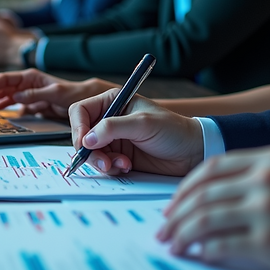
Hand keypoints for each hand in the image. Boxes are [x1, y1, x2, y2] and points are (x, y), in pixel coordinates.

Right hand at [0, 69, 115, 119]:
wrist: (85, 101)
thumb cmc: (73, 93)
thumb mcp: (55, 93)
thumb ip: (35, 94)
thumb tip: (16, 96)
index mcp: (31, 77)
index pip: (6, 79)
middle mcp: (28, 84)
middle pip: (4, 87)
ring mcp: (29, 94)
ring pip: (7, 96)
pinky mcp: (33, 105)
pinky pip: (16, 106)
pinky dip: (7, 109)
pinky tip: (0, 113)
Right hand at [68, 89, 203, 176]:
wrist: (191, 152)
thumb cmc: (173, 130)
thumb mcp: (143, 124)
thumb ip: (112, 128)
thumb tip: (87, 139)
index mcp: (112, 102)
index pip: (80, 112)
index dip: (78, 128)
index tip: (85, 143)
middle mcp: (109, 119)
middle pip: (81, 135)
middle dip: (90, 151)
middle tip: (104, 162)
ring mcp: (113, 139)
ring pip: (90, 152)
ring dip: (102, 162)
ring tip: (123, 164)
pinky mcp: (118, 156)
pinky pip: (102, 164)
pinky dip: (111, 168)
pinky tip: (127, 166)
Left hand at [156, 145, 269, 269]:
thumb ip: (264, 176)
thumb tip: (224, 195)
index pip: (212, 167)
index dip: (186, 186)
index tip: (174, 202)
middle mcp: (265, 179)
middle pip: (202, 193)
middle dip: (175, 212)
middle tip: (163, 228)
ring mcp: (265, 209)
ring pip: (204, 218)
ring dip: (182, 233)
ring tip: (172, 244)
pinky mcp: (267, 241)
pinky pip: (221, 244)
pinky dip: (203, 250)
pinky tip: (197, 254)